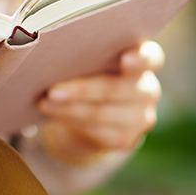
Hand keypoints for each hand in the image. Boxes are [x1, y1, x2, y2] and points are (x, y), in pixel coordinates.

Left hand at [36, 41, 163, 164]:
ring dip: (68, 108)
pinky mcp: (126, 139)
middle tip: (52, 90)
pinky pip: (94, 131)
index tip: (125, 59)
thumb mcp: (97, 60)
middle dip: (81, 90)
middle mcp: (148, 89)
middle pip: (114, 89)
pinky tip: (52, 113)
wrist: (100, 111)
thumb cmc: (95, 73)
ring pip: (100, 113)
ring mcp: (141, 117)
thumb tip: (56, 56)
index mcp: (146, 61)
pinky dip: (69, 120)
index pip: (151, 58)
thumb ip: (89, 55)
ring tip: (44, 102)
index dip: (140, 59)